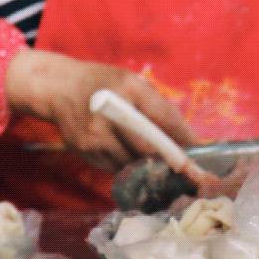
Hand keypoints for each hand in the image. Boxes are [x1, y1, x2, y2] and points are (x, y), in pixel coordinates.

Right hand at [7, 49, 197, 171]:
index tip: (201, 161)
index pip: (163, 117)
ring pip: (133, 162)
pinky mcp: (84, 150)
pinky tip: (122, 153)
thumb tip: (190, 142)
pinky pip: (115, 166)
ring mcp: (95, 134)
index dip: (184, 141)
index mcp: (128, 87)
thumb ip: (159, 109)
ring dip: (146, 165)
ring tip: (152, 163)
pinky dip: (125, 165)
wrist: (57, 87)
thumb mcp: (132, 83)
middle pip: (149, 148)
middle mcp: (111, 111)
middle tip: (187, 175)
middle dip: (170, 162)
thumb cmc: (103, 83)